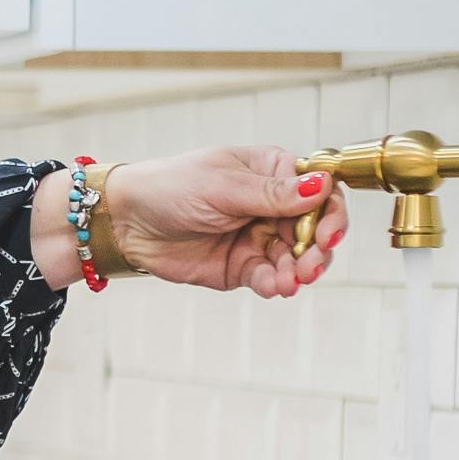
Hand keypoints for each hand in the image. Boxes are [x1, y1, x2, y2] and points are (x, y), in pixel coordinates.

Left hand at [45, 146, 347, 299]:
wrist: (127, 221)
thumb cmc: (171, 187)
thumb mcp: (223, 185)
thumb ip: (272, 193)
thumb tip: (321, 185)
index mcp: (273, 172)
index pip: (320, 190)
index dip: (330, 213)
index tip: (327, 233)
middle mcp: (272, 205)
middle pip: (315, 229)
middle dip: (318, 249)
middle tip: (310, 264)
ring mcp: (259, 238)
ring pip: (297, 258)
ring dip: (300, 270)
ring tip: (292, 280)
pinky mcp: (243, 267)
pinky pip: (270, 277)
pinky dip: (276, 283)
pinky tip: (276, 287)